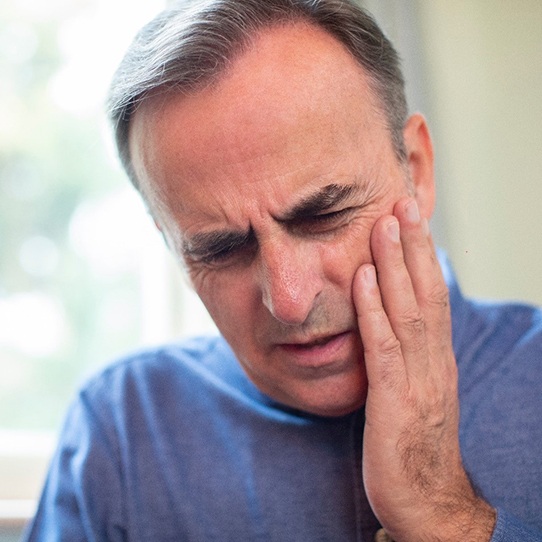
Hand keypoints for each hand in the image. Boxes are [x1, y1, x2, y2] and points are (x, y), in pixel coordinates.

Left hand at [352, 197, 495, 540]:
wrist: (426, 502)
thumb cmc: (414, 443)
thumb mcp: (415, 391)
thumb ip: (405, 354)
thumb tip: (385, 319)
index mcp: (436, 357)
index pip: (432, 295)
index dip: (422, 255)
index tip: (410, 218)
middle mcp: (433, 361)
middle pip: (426, 293)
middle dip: (413, 246)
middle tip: (402, 203)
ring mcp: (417, 380)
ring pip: (408, 311)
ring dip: (394, 266)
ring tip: (384, 225)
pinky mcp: (393, 401)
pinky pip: (383, 348)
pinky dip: (372, 310)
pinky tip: (361, 280)